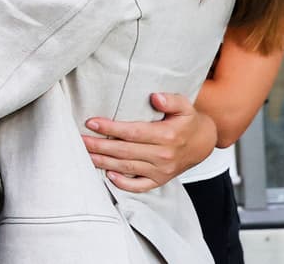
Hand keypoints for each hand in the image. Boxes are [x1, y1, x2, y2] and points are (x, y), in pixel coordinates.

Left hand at [81, 93, 217, 192]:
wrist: (203, 143)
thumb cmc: (188, 121)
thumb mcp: (185, 105)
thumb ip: (171, 100)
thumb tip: (155, 97)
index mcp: (166, 136)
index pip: (132, 132)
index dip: (110, 128)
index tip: (91, 122)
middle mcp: (162, 155)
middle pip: (124, 151)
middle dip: (99, 145)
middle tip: (79, 140)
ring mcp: (161, 171)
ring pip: (127, 167)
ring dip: (104, 162)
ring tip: (85, 154)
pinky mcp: (160, 180)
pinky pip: (140, 186)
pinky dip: (123, 184)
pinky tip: (108, 175)